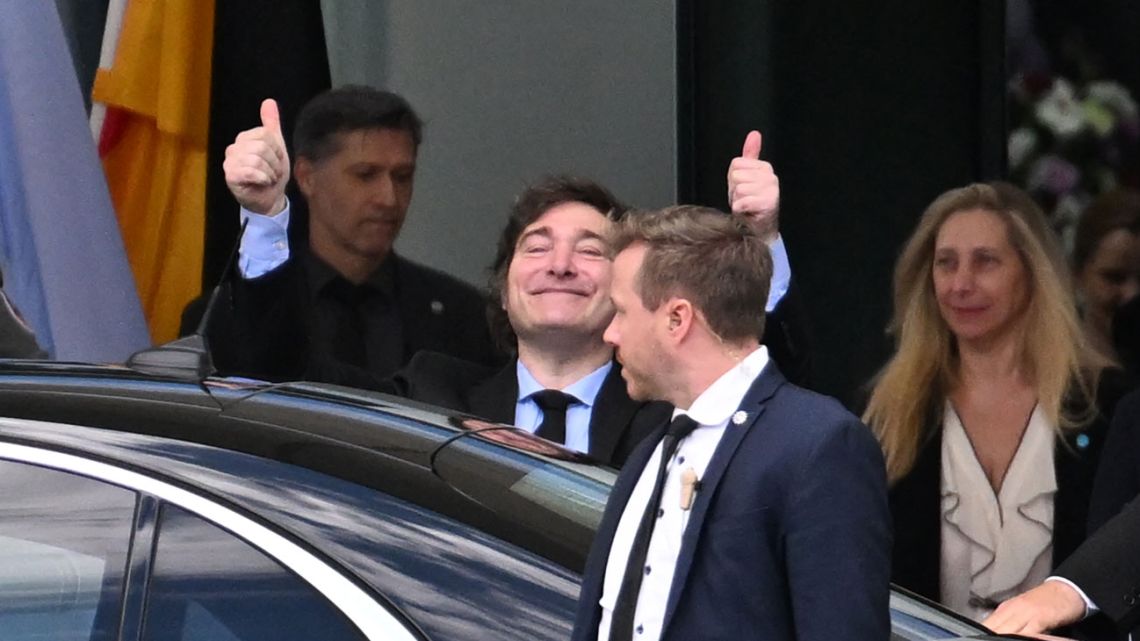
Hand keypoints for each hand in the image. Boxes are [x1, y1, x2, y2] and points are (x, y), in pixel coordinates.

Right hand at [222, 99, 289, 214]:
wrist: (271, 198)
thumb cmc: (272, 173)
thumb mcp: (276, 147)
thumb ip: (271, 124)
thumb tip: (268, 101)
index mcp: (244, 138)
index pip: (266, 134)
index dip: (277, 150)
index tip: (276, 161)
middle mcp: (234, 148)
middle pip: (262, 146)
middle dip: (274, 162)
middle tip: (272, 172)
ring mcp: (230, 162)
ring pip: (257, 159)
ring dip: (269, 172)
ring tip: (268, 178)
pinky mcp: (230, 176)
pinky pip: (251, 171)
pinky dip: (263, 178)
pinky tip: (262, 182)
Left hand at [727, 130, 778, 241]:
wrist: (759, 228)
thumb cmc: (750, 203)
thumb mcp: (746, 176)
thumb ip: (750, 154)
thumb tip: (754, 133)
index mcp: (765, 167)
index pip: (736, 164)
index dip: (733, 179)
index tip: (742, 188)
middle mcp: (770, 176)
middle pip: (736, 176)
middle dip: (734, 190)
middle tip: (744, 199)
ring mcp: (771, 190)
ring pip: (738, 189)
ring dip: (737, 201)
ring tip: (746, 206)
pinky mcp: (768, 203)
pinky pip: (742, 202)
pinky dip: (740, 210)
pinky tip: (748, 212)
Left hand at [982, 581, 1086, 635]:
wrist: (1066, 589)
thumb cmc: (1043, 603)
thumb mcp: (1020, 611)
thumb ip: (1007, 622)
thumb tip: (993, 633)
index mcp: (1004, 609)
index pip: (986, 625)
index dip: (980, 633)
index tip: (976, 638)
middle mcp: (1012, 610)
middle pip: (993, 628)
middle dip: (987, 636)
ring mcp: (1026, 613)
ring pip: (1007, 630)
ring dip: (1001, 637)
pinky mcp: (1040, 617)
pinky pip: (1029, 632)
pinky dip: (1023, 637)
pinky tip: (1019, 640)